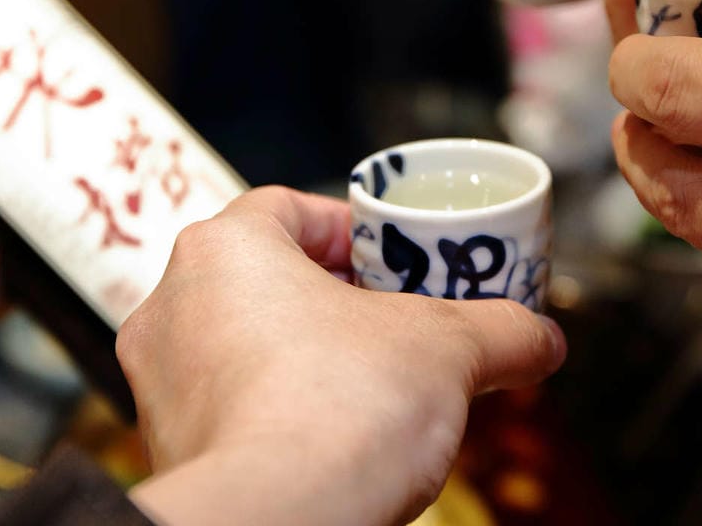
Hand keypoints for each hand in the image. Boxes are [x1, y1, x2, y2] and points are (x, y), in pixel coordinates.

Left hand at [122, 185, 566, 525]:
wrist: (275, 523)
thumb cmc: (337, 412)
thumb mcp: (448, 350)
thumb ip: (500, 331)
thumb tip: (541, 339)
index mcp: (225, 250)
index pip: (287, 208)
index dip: (349, 227)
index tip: (394, 255)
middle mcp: (174, 306)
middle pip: (266, 277)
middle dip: (336, 297)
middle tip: (396, 318)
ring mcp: (160, 382)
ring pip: (243, 343)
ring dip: (305, 353)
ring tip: (372, 381)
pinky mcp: (169, 447)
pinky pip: (229, 407)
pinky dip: (278, 409)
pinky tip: (334, 434)